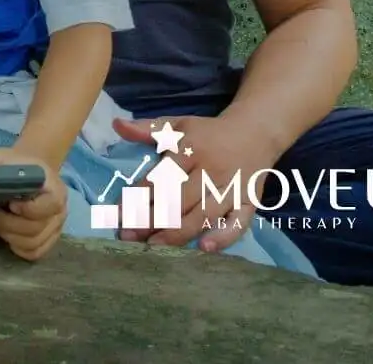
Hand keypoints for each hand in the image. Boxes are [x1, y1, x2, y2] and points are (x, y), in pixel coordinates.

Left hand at [0, 148, 67, 261]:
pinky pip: (34, 253)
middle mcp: (60, 208)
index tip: (9, 203)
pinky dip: (17, 247)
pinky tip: (6, 233)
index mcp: (53, 185)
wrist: (26, 171)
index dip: (29, 209)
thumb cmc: (11, 165)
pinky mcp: (49, 239)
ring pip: (34, 243)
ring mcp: (56, 226)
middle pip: (36, 228)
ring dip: (10, 236)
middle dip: (8, 224)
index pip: (51, 204)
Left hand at [112, 114, 279, 251]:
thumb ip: (147, 128)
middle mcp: (211, 170)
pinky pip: (238, 224)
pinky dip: (223, 238)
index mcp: (192, 149)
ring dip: (177, 233)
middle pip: (179, 200)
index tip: (119, 213)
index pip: (161, 177)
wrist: (256, 132)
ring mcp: (231, 189)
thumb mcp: (178, 124)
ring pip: (203, 215)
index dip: (139, 196)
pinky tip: (204, 248)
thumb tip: (116, 125)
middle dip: (151, 220)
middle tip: (128, 236)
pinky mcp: (249, 203)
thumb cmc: (208, 133)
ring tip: (152, 248)